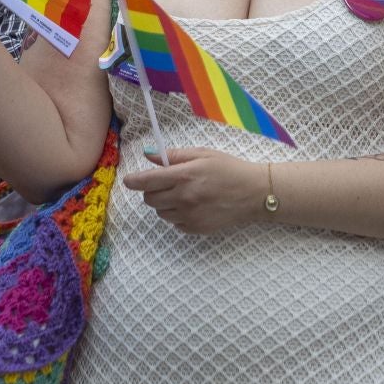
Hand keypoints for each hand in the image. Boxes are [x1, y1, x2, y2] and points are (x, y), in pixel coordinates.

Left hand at [121, 147, 264, 234]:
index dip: (133, 181)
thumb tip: (149, 154)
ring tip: (183, 194)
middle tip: (166, 183)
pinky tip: (193, 206)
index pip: (147, 181)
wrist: (254, 193)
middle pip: (149, 199)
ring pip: (161, 212)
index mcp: (184, 176)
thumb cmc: (229, 169)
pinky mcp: (196, 229)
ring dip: (165, 203)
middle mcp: (184, 198)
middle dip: (152, 191)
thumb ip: (174, 155)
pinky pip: (175, 223)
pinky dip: (178, 215)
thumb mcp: (202, 154)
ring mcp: (189, 216)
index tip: (128, 180)